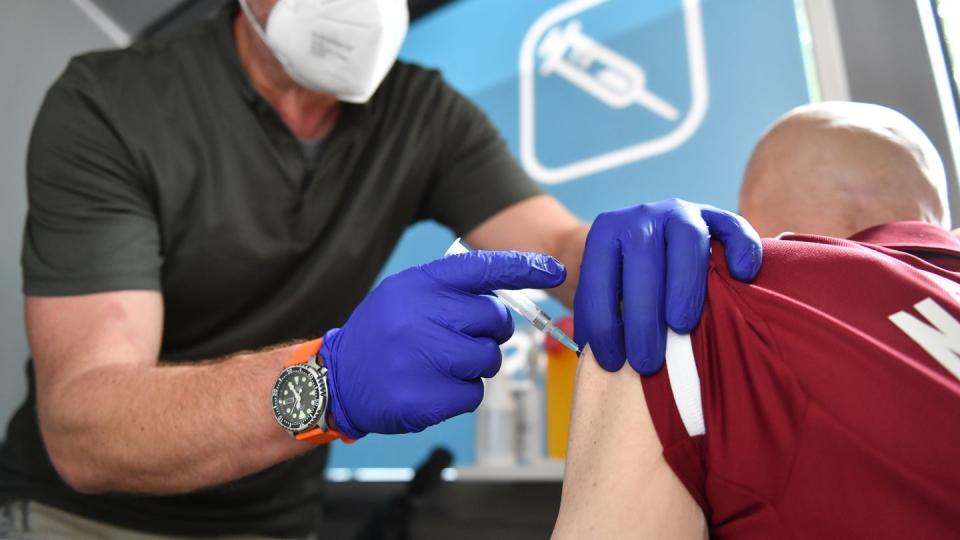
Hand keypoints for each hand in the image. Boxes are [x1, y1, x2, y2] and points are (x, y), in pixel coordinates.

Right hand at [321, 250, 565, 438]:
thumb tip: (508, 298)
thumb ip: (452, 291)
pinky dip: (460, 393)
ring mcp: (420, 358)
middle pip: (494, 322)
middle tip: (461, 339)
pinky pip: (472, 394)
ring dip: (475, 366)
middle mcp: (420, 316)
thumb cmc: (383, 334)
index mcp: (419, 284)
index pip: (484, 269)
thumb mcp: (407, 294)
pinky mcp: (422, 398)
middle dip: (489, 333)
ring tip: (441, 365)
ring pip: (488, 360)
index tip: (556, 270)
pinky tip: (431, 386)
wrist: (338, 378)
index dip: (525, 268)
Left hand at [574, 199, 760, 374]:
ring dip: (684, 285)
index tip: (613, 362)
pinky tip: (742, 276)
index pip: (599, 278)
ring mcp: (680, 213)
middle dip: (643, 315)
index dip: (603, 324)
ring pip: (687, 238)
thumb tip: (595, 357)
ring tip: (682, 327)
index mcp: (605, 233)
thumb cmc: (623, 281)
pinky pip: (732, 225)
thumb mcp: (603, 291)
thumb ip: (600, 314)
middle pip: (643, 258)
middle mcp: (641, 217)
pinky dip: (741, 247)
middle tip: (647, 361)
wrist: (650, 239)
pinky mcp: (714, 215)